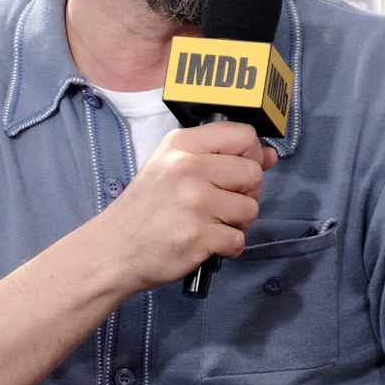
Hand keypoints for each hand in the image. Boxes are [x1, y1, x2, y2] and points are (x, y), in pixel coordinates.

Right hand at [97, 121, 276, 292]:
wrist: (115, 249)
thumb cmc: (146, 209)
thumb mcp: (171, 166)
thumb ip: (219, 157)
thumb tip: (269, 156)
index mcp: (182, 144)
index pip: (244, 135)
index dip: (250, 155)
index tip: (235, 172)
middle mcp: (189, 168)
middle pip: (253, 173)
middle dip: (245, 193)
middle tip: (220, 205)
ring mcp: (195, 202)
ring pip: (251, 209)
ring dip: (237, 223)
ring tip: (210, 225)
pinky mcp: (199, 235)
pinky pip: (239, 240)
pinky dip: (227, 247)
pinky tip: (205, 243)